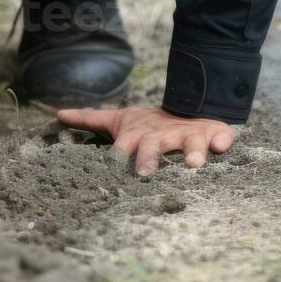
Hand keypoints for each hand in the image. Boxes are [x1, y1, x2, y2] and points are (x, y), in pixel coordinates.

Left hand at [56, 106, 235, 175]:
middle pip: (154, 147)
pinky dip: (222, 140)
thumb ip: (90, 119)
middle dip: (149, 159)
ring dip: (192, 152)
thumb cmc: (148, 124)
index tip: (111, 168)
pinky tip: (223, 146)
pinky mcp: (213, 133)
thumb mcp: (119, 121)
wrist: (187, 107)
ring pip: (190, 143)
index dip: (118, 158)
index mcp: (139, 135)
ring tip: (194, 164)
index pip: (125, 148)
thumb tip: (57, 114)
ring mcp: (188, 134)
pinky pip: (221, 136)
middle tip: (145, 174)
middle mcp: (162, 136)